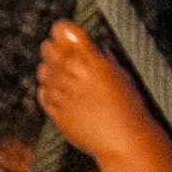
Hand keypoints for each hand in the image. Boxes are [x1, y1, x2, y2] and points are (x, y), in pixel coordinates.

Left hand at [34, 17, 161, 163]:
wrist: (124, 141)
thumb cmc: (128, 105)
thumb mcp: (119, 72)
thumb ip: (97, 55)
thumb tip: (84, 44)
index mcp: (90, 58)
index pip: (62, 30)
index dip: (65, 30)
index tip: (71, 34)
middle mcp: (71, 72)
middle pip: (48, 47)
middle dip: (58, 49)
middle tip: (72, 59)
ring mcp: (59, 91)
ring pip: (42, 69)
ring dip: (53, 71)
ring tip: (71, 81)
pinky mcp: (53, 110)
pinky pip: (43, 92)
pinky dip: (51, 91)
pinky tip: (67, 97)